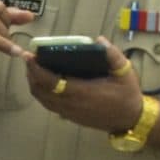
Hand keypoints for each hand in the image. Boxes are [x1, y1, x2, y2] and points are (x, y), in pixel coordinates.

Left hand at [25, 39, 142, 131]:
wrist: (131, 119)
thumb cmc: (127, 94)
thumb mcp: (125, 72)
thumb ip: (113, 55)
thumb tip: (99, 40)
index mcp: (82, 92)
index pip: (50, 81)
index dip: (36, 69)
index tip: (29, 56)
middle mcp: (71, 104)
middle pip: (40, 90)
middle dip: (31, 74)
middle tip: (30, 59)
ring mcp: (68, 112)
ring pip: (41, 99)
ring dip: (34, 83)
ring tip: (34, 69)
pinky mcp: (69, 117)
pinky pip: (48, 105)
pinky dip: (41, 93)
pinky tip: (44, 82)